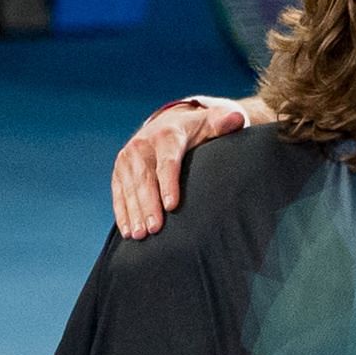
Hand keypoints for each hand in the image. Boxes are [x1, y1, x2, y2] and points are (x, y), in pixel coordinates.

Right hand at [112, 103, 246, 238]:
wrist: (167, 123)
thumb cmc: (195, 130)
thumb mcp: (210, 123)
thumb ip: (223, 122)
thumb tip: (236, 119)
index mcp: (166, 135)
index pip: (167, 162)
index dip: (169, 184)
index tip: (172, 206)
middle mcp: (142, 145)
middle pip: (145, 179)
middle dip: (148, 205)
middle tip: (154, 229)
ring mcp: (128, 158)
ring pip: (129, 188)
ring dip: (133, 212)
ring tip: (140, 235)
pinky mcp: (119, 170)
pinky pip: (118, 192)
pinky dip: (122, 212)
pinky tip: (127, 231)